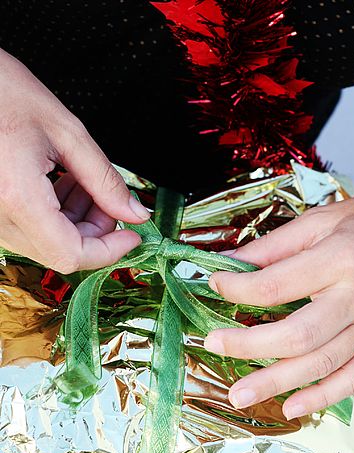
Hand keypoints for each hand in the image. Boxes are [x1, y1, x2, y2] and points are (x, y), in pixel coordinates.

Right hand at [0, 49, 149, 272]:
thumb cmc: (4, 91)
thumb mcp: (67, 133)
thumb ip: (105, 181)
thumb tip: (135, 213)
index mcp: (18, 197)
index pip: (70, 254)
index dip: (108, 251)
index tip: (132, 235)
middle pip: (61, 252)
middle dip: (96, 232)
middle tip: (110, 199)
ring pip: (46, 244)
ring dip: (77, 223)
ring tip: (85, 183)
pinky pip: (29, 229)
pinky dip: (56, 216)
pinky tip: (64, 184)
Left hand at [204, 192, 353, 418]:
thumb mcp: (325, 219)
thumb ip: (275, 245)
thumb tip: (231, 262)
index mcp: (340, 259)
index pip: (276, 285)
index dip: (238, 288)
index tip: (217, 285)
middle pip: (295, 335)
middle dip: (248, 346)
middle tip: (214, 346)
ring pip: (320, 364)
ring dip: (275, 383)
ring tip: (239, 394)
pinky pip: (353, 379)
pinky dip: (322, 398)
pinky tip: (292, 407)